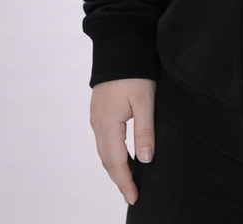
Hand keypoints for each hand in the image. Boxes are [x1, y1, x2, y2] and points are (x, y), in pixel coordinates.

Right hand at [90, 77, 156, 205]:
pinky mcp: (99, 111)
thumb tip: (145, 159)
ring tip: (128, 181)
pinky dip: (112, 154)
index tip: (134, 198)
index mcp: (108, 124)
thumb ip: (144, 130)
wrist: (119, 44)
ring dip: (115, 168)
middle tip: (131, 196)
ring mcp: (96, 118)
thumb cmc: (134, 71)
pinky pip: (103, 140)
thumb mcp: (145, 100)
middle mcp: (98, 124)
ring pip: (104, 151)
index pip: (117, 162)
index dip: (126, 182)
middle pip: (107, 161)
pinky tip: (122, 156)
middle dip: (119, 180)